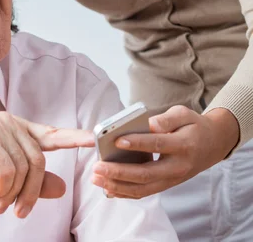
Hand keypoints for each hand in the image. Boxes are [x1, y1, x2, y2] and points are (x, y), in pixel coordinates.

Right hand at [0, 111, 93, 217]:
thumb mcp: (3, 181)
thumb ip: (31, 181)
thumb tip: (62, 187)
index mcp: (14, 128)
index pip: (48, 133)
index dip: (72, 137)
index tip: (93, 139)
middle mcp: (8, 122)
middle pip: (38, 161)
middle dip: (30, 192)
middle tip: (16, 210)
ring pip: (23, 169)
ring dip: (11, 194)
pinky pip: (7, 172)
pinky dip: (0, 189)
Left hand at [92, 105, 239, 198]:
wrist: (212, 144)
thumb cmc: (193, 126)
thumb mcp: (185, 114)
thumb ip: (167, 119)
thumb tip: (150, 124)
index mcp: (182, 145)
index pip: (156, 145)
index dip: (136, 143)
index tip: (116, 141)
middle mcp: (177, 167)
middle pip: (146, 173)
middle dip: (119, 172)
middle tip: (97, 167)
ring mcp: (172, 179)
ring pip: (143, 188)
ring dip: (118, 186)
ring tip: (96, 178)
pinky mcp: (166, 184)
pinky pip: (145, 192)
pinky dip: (125, 193)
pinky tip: (108, 189)